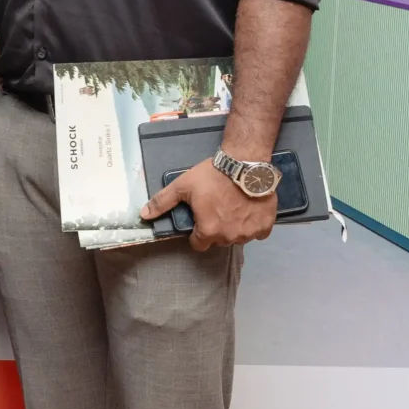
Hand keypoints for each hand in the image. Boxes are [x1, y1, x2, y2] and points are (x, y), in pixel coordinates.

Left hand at [139, 158, 275, 250]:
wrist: (245, 163)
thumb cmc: (212, 176)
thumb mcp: (182, 186)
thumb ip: (162, 202)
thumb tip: (143, 215)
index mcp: (209, 231)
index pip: (199, 244)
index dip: (198, 233)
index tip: (201, 219)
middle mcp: (229, 236)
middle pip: (219, 240)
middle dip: (216, 228)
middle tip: (217, 208)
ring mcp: (249, 232)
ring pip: (238, 236)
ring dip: (235, 227)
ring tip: (233, 207)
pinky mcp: (265, 226)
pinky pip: (257, 232)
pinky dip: (253, 224)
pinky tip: (249, 210)